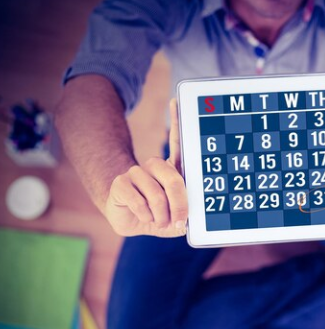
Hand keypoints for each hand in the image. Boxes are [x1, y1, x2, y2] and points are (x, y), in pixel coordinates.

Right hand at [104, 99, 187, 236]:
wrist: (131, 222)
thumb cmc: (159, 216)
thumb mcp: (178, 217)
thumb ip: (187, 214)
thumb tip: (194, 217)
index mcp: (170, 170)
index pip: (176, 143)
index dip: (176, 122)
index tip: (176, 100)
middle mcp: (153, 167)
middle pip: (173, 177)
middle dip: (179, 203)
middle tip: (179, 220)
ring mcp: (136, 173)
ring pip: (156, 193)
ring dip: (161, 214)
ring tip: (160, 221)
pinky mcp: (121, 183)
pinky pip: (139, 200)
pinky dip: (145, 214)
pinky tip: (144, 216)